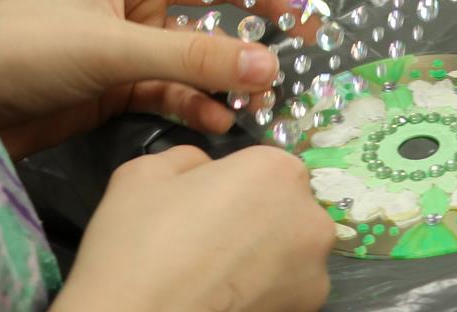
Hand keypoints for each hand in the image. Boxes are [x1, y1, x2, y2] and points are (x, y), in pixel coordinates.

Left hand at [0, 0, 320, 157]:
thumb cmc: (23, 49)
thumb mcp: (110, 48)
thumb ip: (190, 61)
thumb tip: (268, 68)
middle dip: (262, 2)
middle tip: (309, 28)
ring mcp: (130, 38)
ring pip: (201, 43)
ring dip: (234, 63)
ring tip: (270, 88)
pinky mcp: (121, 83)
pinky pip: (177, 86)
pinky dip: (202, 101)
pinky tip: (223, 120)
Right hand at [52, 145, 334, 311]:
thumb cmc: (142, 242)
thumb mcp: (146, 172)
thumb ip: (189, 159)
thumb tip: (205, 168)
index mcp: (276, 170)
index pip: (264, 165)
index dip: (233, 183)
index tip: (206, 204)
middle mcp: (309, 217)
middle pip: (284, 206)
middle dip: (255, 217)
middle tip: (209, 239)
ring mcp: (314, 271)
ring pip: (289, 250)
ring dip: (263, 255)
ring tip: (215, 273)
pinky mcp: (306, 310)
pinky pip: (286, 288)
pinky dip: (263, 289)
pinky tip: (225, 295)